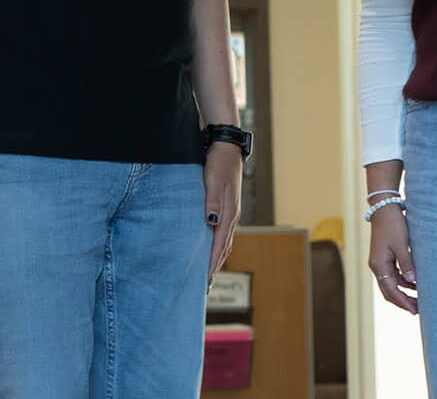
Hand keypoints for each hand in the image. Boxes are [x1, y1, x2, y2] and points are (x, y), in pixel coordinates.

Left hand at [203, 142, 243, 275]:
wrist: (227, 148)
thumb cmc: (218, 163)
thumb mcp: (213, 180)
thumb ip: (211, 201)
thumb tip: (211, 223)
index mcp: (228, 213)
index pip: (219, 245)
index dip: (211, 264)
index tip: (204, 281)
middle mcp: (231, 217)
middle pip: (223, 249)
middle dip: (214, 269)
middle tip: (204, 288)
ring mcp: (231, 213)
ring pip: (224, 243)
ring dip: (217, 260)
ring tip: (208, 276)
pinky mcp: (227, 208)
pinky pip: (223, 234)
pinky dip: (218, 247)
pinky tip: (212, 251)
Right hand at [366, 206, 416, 314]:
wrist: (384, 208)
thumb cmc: (393, 225)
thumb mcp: (402, 245)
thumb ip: (407, 264)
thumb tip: (413, 282)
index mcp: (379, 265)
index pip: (391, 291)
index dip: (403, 302)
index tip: (415, 311)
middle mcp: (377, 266)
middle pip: (389, 291)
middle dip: (402, 301)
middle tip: (418, 310)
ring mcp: (380, 262)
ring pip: (391, 284)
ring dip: (404, 292)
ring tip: (419, 299)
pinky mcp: (384, 257)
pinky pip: (393, 275)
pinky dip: (403, 282)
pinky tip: (415, 284)